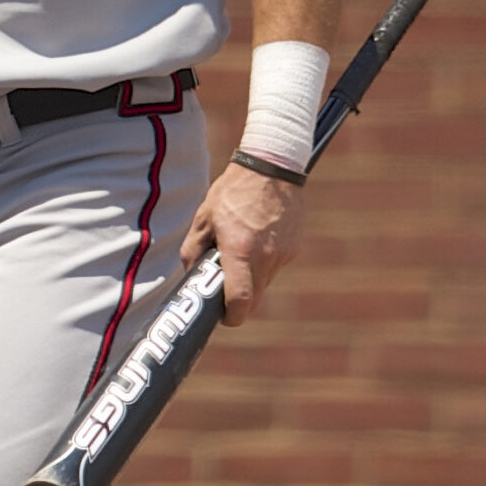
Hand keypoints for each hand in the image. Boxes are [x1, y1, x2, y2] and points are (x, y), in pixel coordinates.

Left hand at [179, 161, 304, 326]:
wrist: (271, 169)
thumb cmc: (232, 192)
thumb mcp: (203, 218)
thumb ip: (193, 250)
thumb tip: (191, 274)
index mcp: (240, 251)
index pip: (241, 301)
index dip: (231, 316)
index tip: (221, 316)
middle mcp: (266, 257)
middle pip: (254, 299)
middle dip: (238, 302)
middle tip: (223, 291)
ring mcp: (283, 254)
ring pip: (266, 284)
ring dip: (251, 280)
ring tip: (238, 254)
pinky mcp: (294, 249)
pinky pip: (276, 267)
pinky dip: (264, 264)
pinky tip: (255, 241)